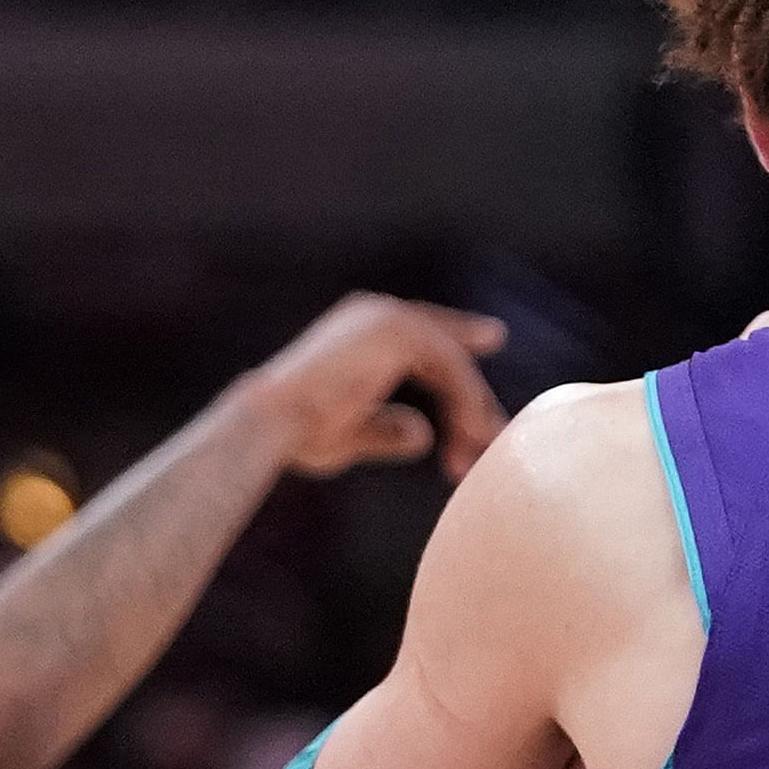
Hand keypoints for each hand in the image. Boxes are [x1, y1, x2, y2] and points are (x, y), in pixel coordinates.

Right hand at [241, 293, 508, 479]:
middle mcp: (373, 313)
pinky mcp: (397, 330)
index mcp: (361, 330)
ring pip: (453, 366)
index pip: (425, 332)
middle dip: (473, 394)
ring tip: (475, 456)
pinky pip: (452, 370)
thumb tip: (423, 433)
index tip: (493, 339)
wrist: (271, 424)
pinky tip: (470, 439)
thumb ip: (389, 430)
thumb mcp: (355, 435)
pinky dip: (466, 406)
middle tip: (497, 432)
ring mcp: (385, 316)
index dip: (460, 339)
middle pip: (446, 348)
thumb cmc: (298, 434)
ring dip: (470, 414)